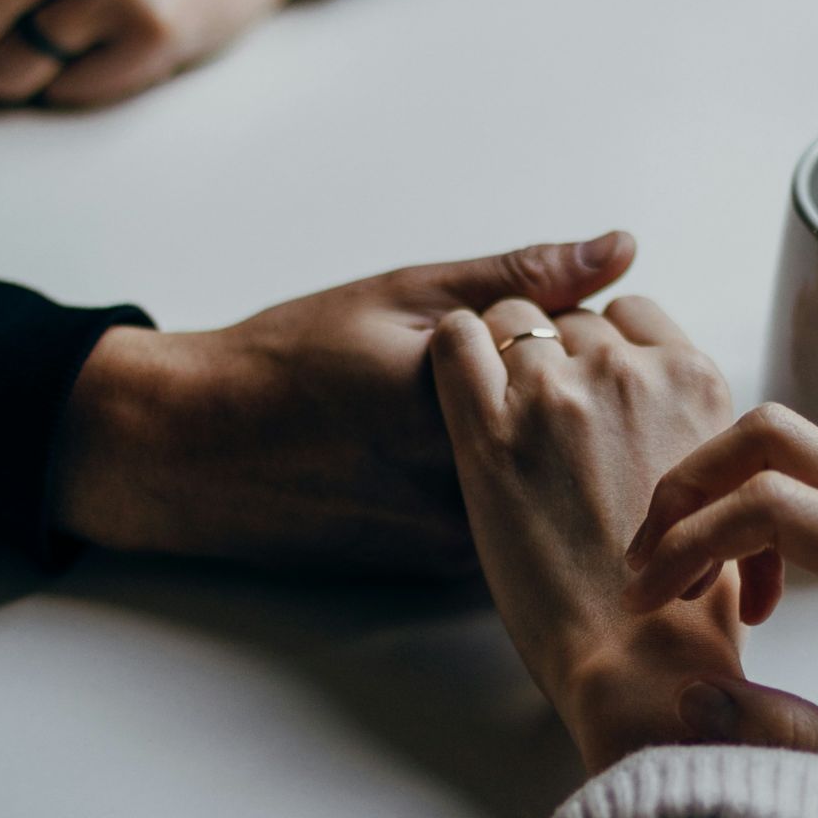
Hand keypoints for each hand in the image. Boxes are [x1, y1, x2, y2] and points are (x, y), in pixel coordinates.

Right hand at [52, 233, 635, 571]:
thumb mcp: (404, 295)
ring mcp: (464, 539)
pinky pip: (519, 520)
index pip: (590, 366)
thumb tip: (620, 248)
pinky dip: (515, 488)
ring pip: (555, 485)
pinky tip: (445, 457)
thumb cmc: (290, 363)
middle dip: (571, 395)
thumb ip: (520, 277)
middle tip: (509, 364)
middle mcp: (474, 487)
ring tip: (452, 415)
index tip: (529, 322)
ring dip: (549, 448)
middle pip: (584, 434)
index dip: (574, 335)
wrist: (197, 454)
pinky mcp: (450, 570)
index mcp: (469, 406)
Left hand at [429, 295, 741, 772]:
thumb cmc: (683, 598)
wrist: (637, 659)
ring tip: (497, 413)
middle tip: (539, 418)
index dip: (603, 344)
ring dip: (501, 354)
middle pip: (571, 318)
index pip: (633, 314)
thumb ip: (690, 428)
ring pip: (512, 318)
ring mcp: (558, 393)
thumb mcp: (719, 487)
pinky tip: (456, 390)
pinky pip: (455, 338)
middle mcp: (630, 372)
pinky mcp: (490, 429)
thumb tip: (663, 413)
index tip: (587, 384)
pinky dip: (453, 351)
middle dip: (552, 355)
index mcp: (694, 381)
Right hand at [622, 404, 817, 817]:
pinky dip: (759, 520)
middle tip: (651, 570)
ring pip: (791, 450)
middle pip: (775, 435)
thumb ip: (794, 743)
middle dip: (690, 486)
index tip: (649, 602)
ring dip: (721, 500)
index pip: (772, 503)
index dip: (689, 540)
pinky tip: (757, 602)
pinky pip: (816, 488)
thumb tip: (690, 703)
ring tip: (690, 588)